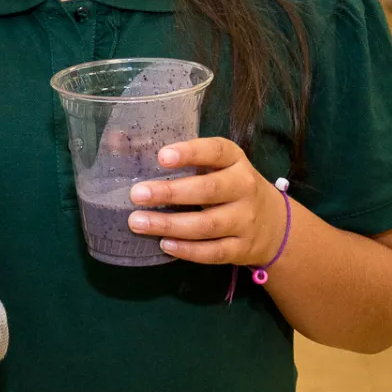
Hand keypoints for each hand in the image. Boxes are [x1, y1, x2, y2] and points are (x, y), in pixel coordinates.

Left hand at [123, 138, 288, 265]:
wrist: (276, 224)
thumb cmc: (229, 186)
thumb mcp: (214, 166)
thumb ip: (174, 155)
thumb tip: (116, 140)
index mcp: (235, 160)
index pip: (216, 151)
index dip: (190, 152)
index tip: (161, 156)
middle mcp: (244, 188)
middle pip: (208, 190)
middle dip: (170, 192)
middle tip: (136, 194)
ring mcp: (245, 220)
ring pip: (207, 225)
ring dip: (170, 224)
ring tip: (137, 222)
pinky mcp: (243, 248)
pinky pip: (214, 252)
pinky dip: (189, 250)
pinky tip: (165, 245)